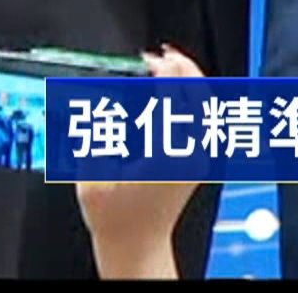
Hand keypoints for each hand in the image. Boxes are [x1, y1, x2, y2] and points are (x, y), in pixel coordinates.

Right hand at [75, 44, 206, 278]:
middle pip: (198, 98)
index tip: (152, 59)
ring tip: (171, 64)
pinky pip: (203, 118)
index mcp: (168, 155)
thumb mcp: (91, 177)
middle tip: (163, 54)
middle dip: (183, 71)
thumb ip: (94, 139)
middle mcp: (192, 152)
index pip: (173, 101)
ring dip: (190, 82)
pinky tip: (177, 91)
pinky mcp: (202, 158)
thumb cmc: (114, 217)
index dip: (164, 75)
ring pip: (205, 106)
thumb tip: (98, 103)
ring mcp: (202, 155)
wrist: (137, 244)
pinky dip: (193, 99)